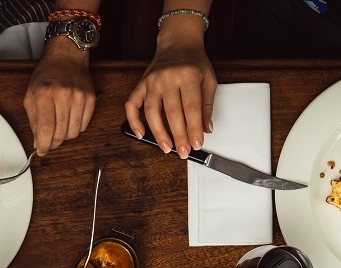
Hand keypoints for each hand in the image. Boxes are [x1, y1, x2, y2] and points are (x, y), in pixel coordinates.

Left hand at [24, 41, 95, 154]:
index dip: (43, 145)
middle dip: (53, 143)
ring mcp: (79, 97)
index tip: (41, 151)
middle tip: (49, 142)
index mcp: (45, 94)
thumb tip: (37, 142)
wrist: (67, 56)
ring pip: (74, 132)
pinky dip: (76, 126)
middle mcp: (63, 95)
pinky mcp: (90, 99)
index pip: (46, 130)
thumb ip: (33, 120)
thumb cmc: (47, 74)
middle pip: (60, 134)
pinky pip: (84, 125)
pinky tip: (69, 118)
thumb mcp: (31, 95)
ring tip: (59, 126)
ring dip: (65, 135)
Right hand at [125, 21, 215, 156]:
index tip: (196, 144)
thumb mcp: (209, 79)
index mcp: (187, 75)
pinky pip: (132, 104)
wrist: (178, 42)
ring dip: (158, 133)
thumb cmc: (194, 62)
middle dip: (178, 136)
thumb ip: (207, 105)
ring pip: (151, 111)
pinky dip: (134, 121)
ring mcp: (151, 81)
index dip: (193, 128)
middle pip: (172, 112)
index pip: (191, 107)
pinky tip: (141, 134)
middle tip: (183, 152)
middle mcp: (167, 77)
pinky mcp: (141, 84)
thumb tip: (205, 128)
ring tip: (166, 148)